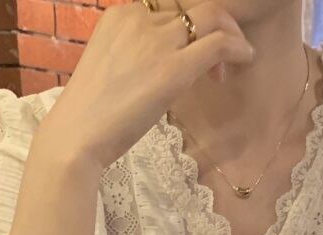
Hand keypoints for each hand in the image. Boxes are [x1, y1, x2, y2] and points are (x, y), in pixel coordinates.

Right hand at [38, 1, 254, 170]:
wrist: (77, 134)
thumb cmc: (93, 113)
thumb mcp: (114, 66)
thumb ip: (139, 53)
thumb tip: (165, 63)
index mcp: (122, 13)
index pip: (172, 5)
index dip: (192, 25)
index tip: (197, 53)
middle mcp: (140, 17)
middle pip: (195, 6)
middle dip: (216, 26)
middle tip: (219, 61)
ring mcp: (157, 41)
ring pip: (212, 17)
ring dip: (230, 36)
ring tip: (230, 65)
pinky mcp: (172, 69)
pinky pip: (218, 43)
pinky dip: (238, 48)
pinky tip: (245, 59)